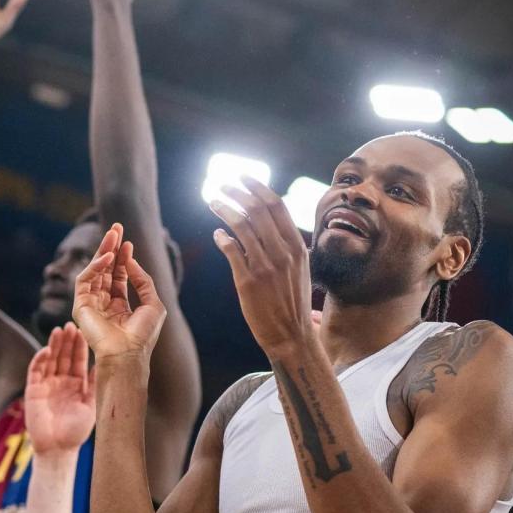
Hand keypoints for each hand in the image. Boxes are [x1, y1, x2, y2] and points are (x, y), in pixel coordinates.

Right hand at [25, 324, 96, 454]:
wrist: (59, 450)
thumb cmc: (76, 431)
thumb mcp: (92, 404)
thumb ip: (96, 383)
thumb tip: (107, 362)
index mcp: (76, 384)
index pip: (77, 359)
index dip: (80, 345)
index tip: (84, 330)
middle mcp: (61, 381)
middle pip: (63, 355)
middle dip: (67, 340)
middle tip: (71, 324)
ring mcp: (46, 385)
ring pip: (49, 359)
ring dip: (54, 345)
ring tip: (59, 330)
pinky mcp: (33, 391)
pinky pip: (35, 371)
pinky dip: (40, 360)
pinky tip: (47, 350)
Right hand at [73, 223, 166, 363]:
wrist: (128, 353)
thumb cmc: (142, 335)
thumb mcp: (152, 303)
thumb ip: (142, 280)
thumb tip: (130, 260)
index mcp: (120, 306)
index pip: (119, 276)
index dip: (123, 258)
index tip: (128, 242)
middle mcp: (104, 304)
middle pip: (106, 270)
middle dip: (110, 248)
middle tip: (116, 228)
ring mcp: (91, 305)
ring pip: (94, 271)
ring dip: (103, 252)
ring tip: (112, 235)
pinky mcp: (80, 307)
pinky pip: (84, 281)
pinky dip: (95, 267)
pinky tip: (107, 257)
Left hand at [210, 177, 314, 356]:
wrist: (292, 336)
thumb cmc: (293, 302)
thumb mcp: (299, 269)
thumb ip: (287, 246)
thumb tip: (268, 223)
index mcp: (297, 247)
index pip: (276, 206)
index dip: (257, 187)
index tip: (243, 177)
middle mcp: (282, 253)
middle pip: (257, 210)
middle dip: (237, 192)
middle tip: (222, 184)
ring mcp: (265, 266)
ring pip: (242, 226)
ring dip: (224, 209)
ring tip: (213, 201)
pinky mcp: (248, 281)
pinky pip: (231, 250)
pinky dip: (222, 238)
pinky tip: (217, 234)